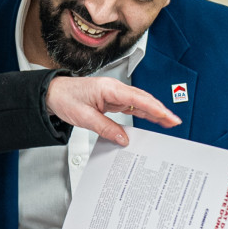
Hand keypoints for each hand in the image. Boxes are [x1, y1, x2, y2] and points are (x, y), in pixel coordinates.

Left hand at [45, 76, 179, 145]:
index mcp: (109, 89)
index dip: (155, 108)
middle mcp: (114, 89)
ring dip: (154, 111)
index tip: (167, 116)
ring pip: (139, 102)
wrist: (53, 93)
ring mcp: (114, 93)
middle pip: (143, 99)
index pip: (137, 99)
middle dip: (160, 110)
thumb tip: (123, 139)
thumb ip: (105, 128)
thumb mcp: (84, 118)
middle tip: (174, 121)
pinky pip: (131, 105)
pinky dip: (143, 111)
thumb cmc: (65, 99)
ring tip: (168, 122)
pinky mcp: (111, 99)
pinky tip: (151, 118)